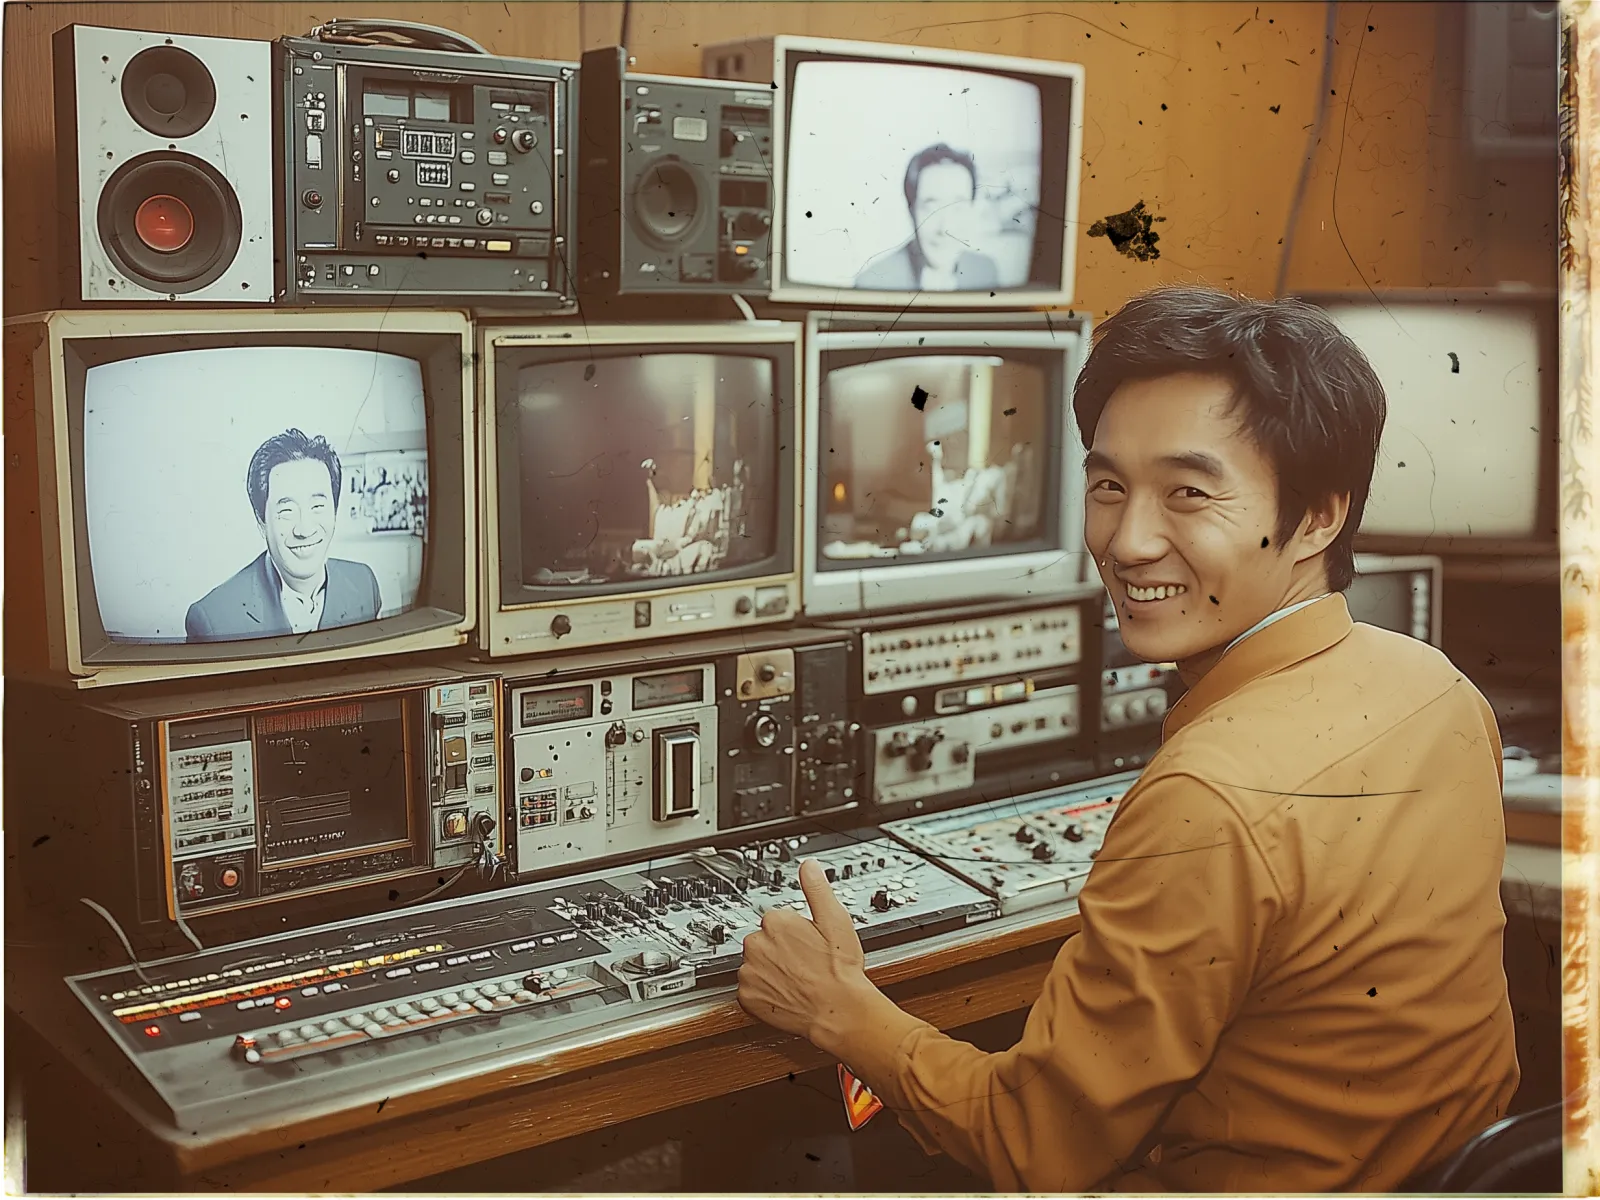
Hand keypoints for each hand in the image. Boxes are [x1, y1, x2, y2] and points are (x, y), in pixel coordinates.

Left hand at [737, 859, 879, 1052]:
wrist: (838, 1011)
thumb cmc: (839, 970)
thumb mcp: (835, 920)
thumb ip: (816, 888)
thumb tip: (808, 867)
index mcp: (776, 922)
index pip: (776, 920)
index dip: (793, 932)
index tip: (805, 943)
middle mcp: (756, 944)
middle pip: (762, 941)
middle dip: (778, 949)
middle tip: (802, 962)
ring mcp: (749, 972)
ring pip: (755, 964)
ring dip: (769, 970)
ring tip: (795, 979)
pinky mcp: (746, 997)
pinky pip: (749, 989)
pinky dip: (762, 992)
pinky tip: (783, 992)